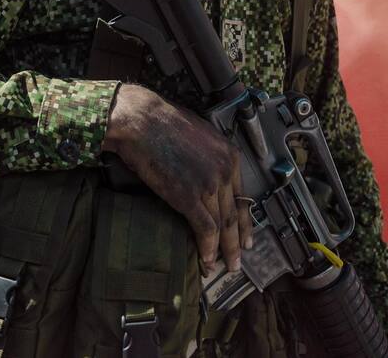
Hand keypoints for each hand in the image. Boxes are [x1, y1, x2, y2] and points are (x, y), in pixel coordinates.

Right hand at [103, 84, 252, 275]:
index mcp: (229, 154)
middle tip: (239, 259)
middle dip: (238, 240)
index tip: (245, 234)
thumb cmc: (162, 123)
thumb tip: (206, 172)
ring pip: (224, 225)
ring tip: (225, 266)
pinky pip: (205, 229)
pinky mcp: (190, 196)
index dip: (244, 219)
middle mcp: (225, 169)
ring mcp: (209, 184)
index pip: (242, 194)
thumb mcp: (198, 135)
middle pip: (236, 213)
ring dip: (225, 250)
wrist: (142, 121)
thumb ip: (209, 156)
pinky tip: (207, 261)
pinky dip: (207, 248)